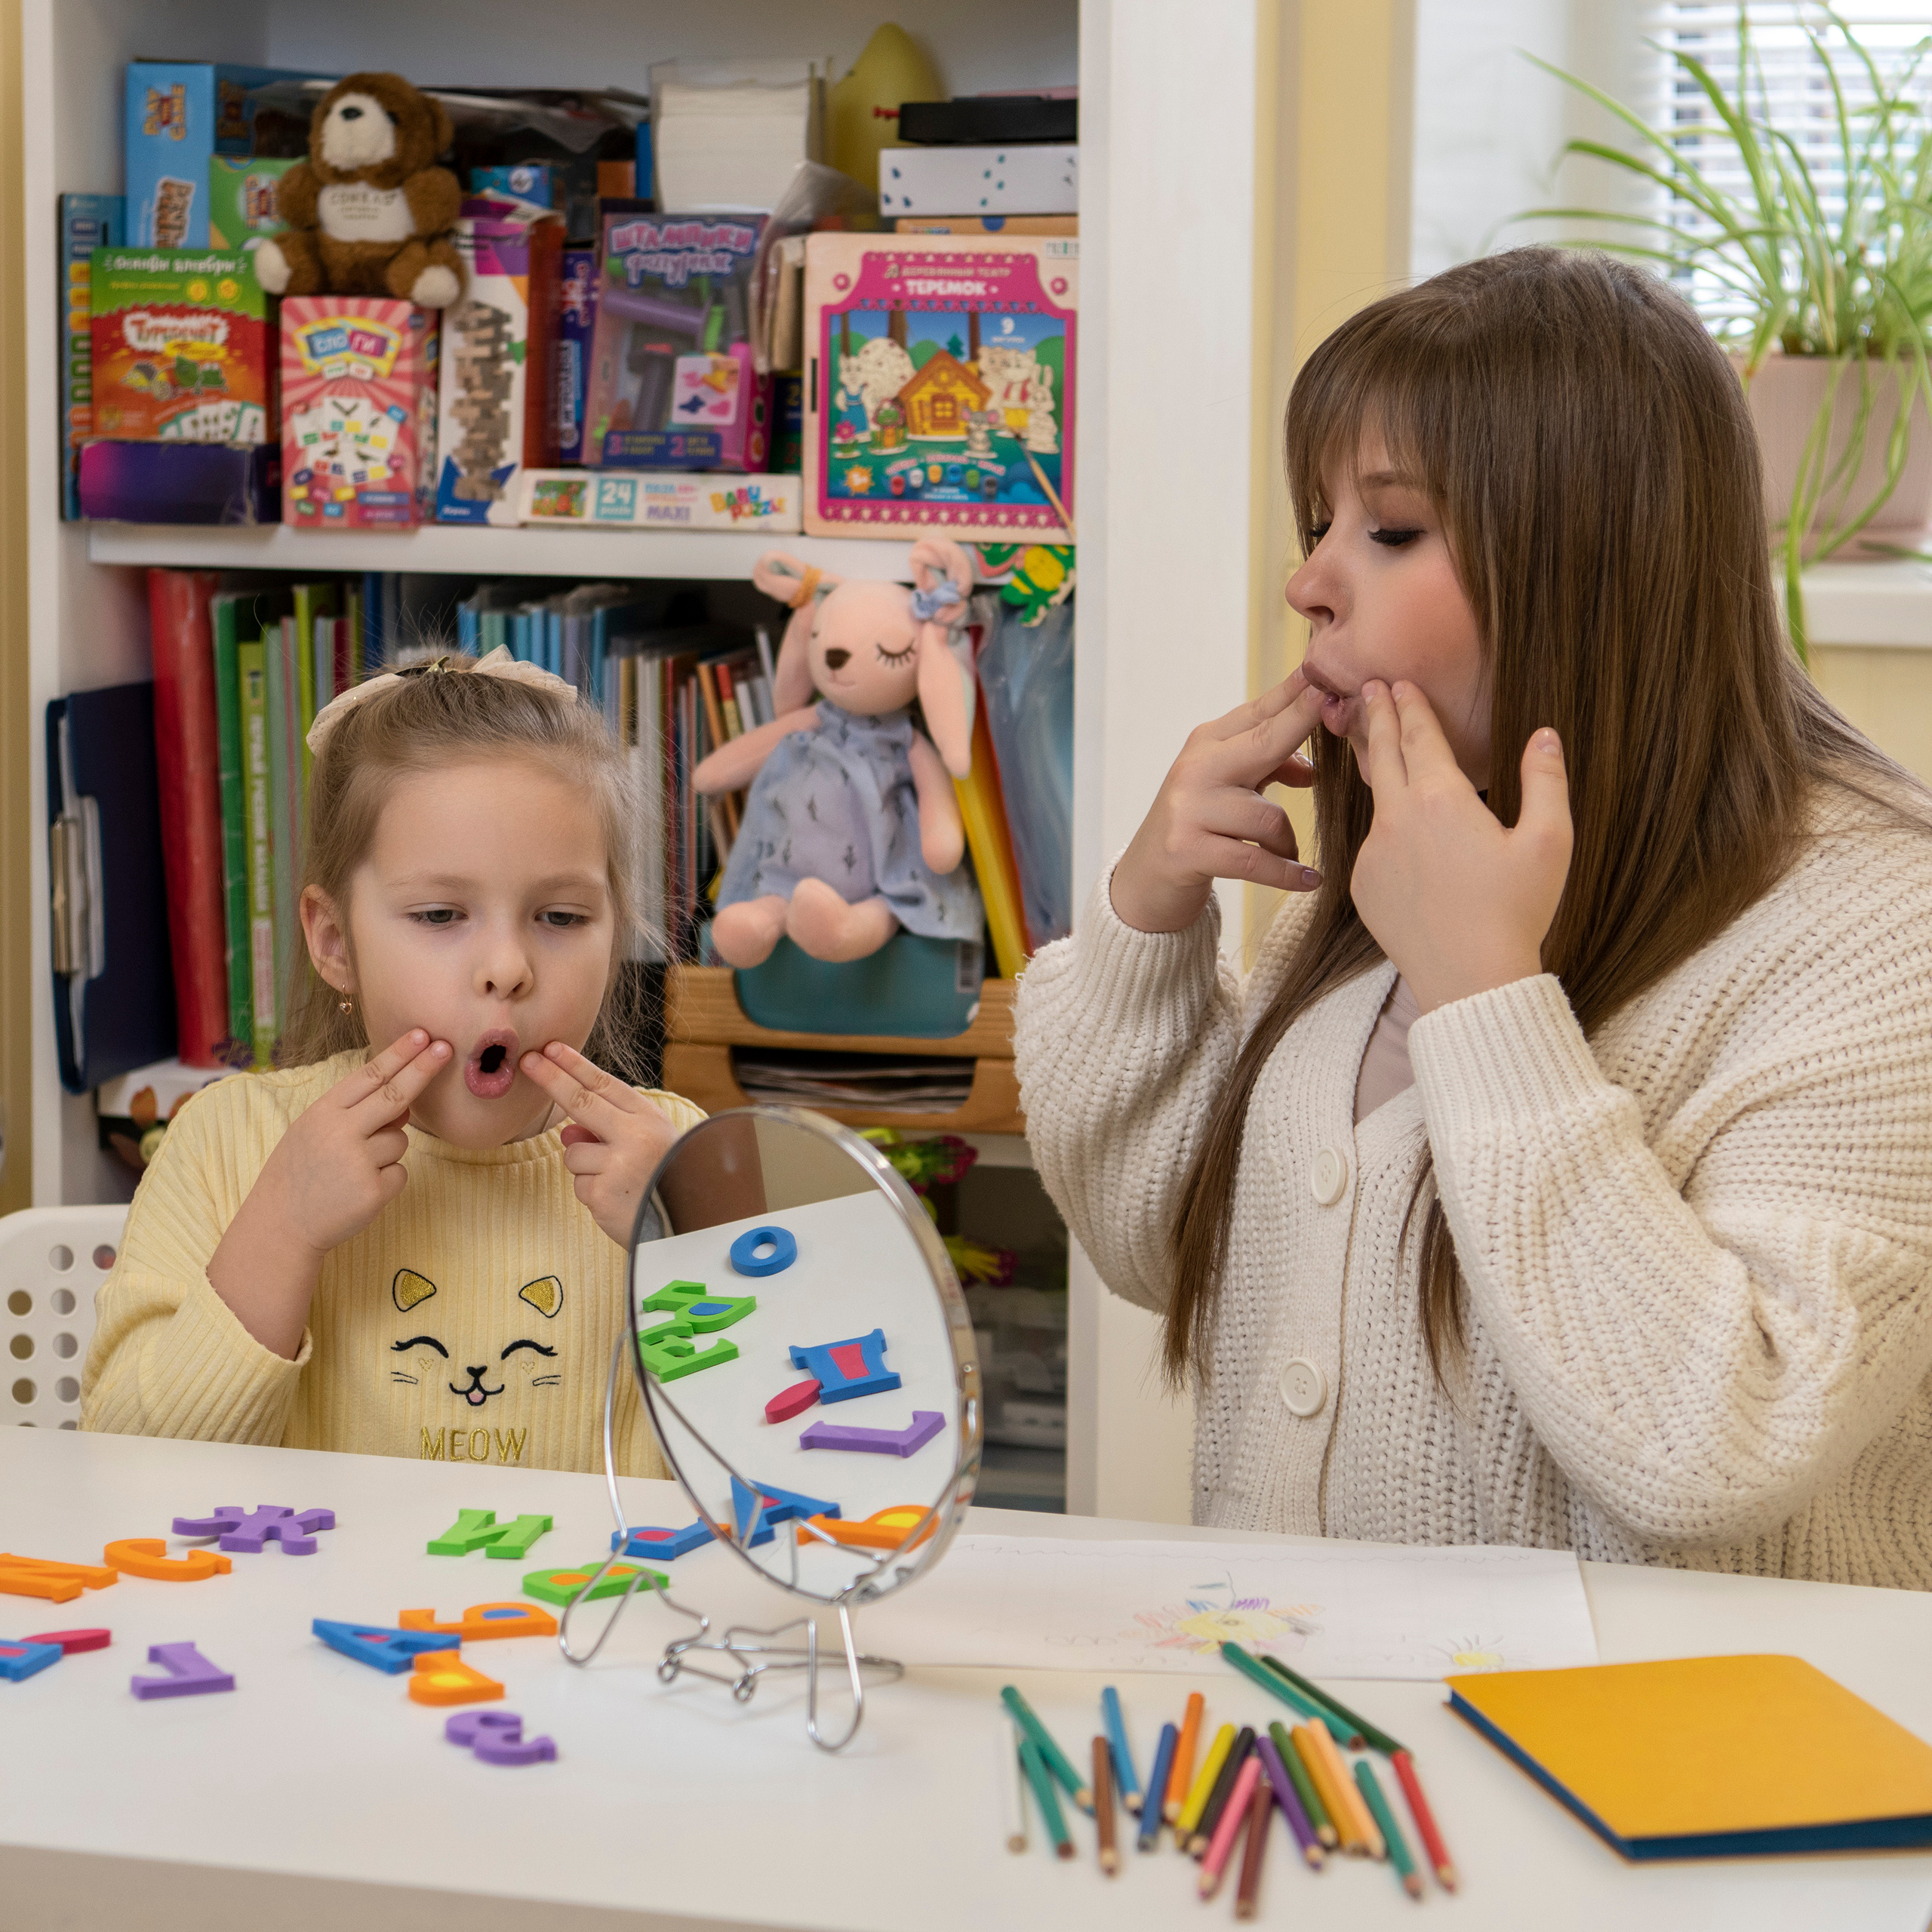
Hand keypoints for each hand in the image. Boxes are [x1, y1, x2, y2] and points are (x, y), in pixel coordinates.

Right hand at [208, 1029, 451, 1356]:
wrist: (280, 1226)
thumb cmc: (300, 1173)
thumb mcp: (313, 1132)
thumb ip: (354, 1113)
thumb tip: (404, 1103)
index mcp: (322, 1113)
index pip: (368, 1076)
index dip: (398, 1054)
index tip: (422, 1034)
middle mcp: (340, 1132)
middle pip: (395, 1095)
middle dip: (423, 1069)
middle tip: (446, 1048)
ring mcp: (358, 1162)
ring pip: (401, 1140)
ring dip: (388, 1150)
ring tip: (352, 1170)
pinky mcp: (373, 1191)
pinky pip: (400, 1172)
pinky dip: (387, 1180)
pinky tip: (358, 1190)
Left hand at [518, 1042, 681, 1249]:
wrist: (691, 1226)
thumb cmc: (668, 1179)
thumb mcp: (647, 1146)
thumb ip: (608, 1132)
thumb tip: (566, 1131)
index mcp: (649, 1119)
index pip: (606, 1085)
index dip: (576, 1065)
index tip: (552, 1048)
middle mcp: (634, 1136)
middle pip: (580, 1100)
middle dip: (551, 1078)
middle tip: (529, 1060)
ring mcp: (617, 1164)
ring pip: (573, 1152)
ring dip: (586, 1166)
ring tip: (619, 1181)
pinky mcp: (602, 1193)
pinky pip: (580, 1185)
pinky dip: (593, 1193)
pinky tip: (619, 1200)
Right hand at [1109, 672, 1324, 933]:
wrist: (1146, 876)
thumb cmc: (1199, 825)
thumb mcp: (1231, 788)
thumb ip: (1268, 769)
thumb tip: (1313, 770)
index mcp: (1206, 744)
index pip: (1259, 712)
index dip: (1295, 692)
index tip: (1326, 674)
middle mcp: (1195, 769)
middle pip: (1263, 741)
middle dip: (1302, 722)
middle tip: (1335, 707)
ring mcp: (1189, 809)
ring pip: (1268, 817)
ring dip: (1287, 842)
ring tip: (1288, 855)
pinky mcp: (1187, 850)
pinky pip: (1255, 861)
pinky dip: (1286, 873)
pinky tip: (1308, 880)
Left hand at [1350, 680, 1572, 1012]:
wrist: (1469, 980)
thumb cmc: (1516, 911)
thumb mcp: (1548, 842)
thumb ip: (1546, 781)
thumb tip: (1544, 736)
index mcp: (1441, 798)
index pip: (1419, 736)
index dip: (1410, 706)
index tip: (1398, 682)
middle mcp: (1397, 818)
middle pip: (1382, 755)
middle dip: (1377, 718)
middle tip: (1368, 690)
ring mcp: (1372, 852)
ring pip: (1377, 803)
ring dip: (1380, 774)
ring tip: (1380, 752)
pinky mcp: (1361, 884)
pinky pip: (1374, 846)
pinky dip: (1387, 834)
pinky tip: (1404, 839)